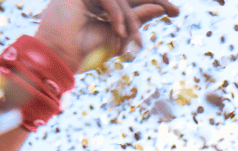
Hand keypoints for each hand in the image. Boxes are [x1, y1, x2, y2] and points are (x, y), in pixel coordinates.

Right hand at [35, 0, 179, 72]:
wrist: (62, 57)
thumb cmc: (88, 52)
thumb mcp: (121, 36)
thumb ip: (138, 19)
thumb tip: (161, 7)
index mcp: (107, 7)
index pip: (134, 1)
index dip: (155, 3)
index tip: (175, 13)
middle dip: (155, 0)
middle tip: (174, 12)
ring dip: (129, 18)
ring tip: (126, 36)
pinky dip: (117, 14)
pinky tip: (118, 31)